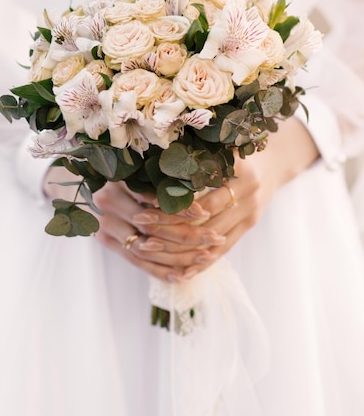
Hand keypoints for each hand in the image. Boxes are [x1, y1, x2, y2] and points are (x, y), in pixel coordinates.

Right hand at [93, 182, 226, 282]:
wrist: (94, 183)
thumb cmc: (128, 170)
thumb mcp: (143, 168)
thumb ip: (165, 178)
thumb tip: (201, 188)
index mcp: (119, 180)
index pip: (153, 200)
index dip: (180, 208)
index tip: (206, 212)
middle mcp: (108, 202)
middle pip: (152, 226)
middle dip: (187, 234)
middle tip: (215, 238)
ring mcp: (104, 224)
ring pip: (146, 249)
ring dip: (178, 257)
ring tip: (205, 258)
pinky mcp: (106, 241)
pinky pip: (135, 261)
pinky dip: (159, 270)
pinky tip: (181, 276)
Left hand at [95, 117, 318, 280]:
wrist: (275, 162)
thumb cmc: (238, 149)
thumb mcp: (222, 145)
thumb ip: (197, 154)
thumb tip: (154, 160)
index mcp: (239, 169)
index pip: (202, 192)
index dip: (173, 203)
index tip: (144, 205)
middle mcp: (248, 193)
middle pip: (204, 219)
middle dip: (170, 227)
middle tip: (140, 231)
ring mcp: (250, 213)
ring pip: (212, 238)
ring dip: (181, 248)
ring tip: (152, 250)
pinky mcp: (249, 226)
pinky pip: (224, 249)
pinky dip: (202, 261)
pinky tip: (181, 271)